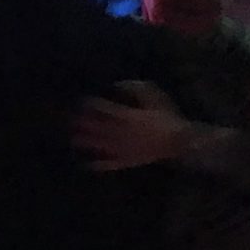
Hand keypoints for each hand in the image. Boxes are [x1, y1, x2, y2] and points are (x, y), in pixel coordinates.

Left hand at [73, 81, 196, 171]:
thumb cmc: (167, 117)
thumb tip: (118, 83)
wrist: (179, 141)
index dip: (91, 105)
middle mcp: (121, 133)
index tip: (82, 101)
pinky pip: (110, 164)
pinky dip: (98, 165)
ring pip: (100, 145)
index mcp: (127, 116)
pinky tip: (87, 164)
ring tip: (73, 140)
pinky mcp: (127, 161)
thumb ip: (135, 88)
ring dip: (86, 142)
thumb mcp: (154, 96)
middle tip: (70, 120)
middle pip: (97, 127)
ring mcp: (123, 149)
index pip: (104, 109)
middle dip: (83, 123)